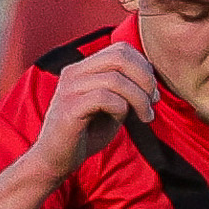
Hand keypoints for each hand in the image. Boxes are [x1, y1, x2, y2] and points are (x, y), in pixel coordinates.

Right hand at [29, 41, 158, 178]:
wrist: (55, 159)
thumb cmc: (85, 135)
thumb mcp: (110, 108)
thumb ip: (125, 92)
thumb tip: (151, 84)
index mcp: (84, 68)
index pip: (121, 49)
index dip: (144, 67)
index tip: (152, 94)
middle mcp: (75, 72)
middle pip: (120, 56)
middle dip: (145, 78)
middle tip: (153, 102)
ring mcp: (70, 88)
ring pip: (115, 78)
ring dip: (139, 98)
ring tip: (146, 117)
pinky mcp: (69, 108)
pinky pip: (104, 98)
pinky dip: (122, 108)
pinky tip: (124, 121)